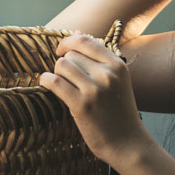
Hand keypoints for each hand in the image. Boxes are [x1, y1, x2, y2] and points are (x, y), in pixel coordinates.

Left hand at [39, 34, 151, 167]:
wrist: (127, 143)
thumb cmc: (119, 112)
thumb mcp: (116, 81)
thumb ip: (98, 57)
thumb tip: (77, 31)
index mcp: (117, 65)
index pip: (85, 41)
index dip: (68, 42)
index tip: (62, 51)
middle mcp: (107, 74)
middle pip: (71, 54)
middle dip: (64, 63)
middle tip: (67, 79)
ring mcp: (94, 89)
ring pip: (61, 66)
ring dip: (57, 74)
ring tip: (63, 86)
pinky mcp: (81, 105)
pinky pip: (55, 82)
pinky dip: (46, 80)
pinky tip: (47, 84)